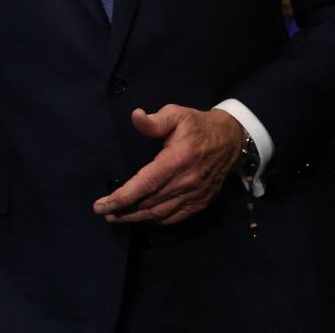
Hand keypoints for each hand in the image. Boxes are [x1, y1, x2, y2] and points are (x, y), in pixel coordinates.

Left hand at [93, 105, 245, 224]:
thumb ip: (155, 120)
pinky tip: (144, 219)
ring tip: (117, 218)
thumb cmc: (198, 125)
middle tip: (102, 213)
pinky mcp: (202, 201)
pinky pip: (177, 217)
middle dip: (123, 210)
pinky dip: (158, 220)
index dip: (123, 197)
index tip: (102, 204)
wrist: (232, 140)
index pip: (145, 184)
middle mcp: (187, 181)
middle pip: (150, 202)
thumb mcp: (176, 115)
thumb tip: (135, 116)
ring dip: (137, 218)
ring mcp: (196, 194)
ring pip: (162, 213)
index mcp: (177, 160)